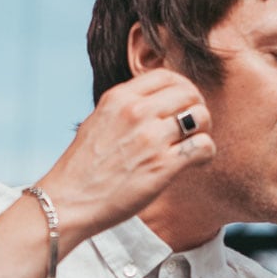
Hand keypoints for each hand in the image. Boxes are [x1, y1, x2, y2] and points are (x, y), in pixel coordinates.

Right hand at [36, 69, 215, 242]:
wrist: (69, 201)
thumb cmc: (83, 168)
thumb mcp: (99, 121)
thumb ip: (125, 107)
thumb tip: (153, 102)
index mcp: (119, 97)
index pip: (167, 76)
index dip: (182, 89)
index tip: (182, 106)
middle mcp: (136, 112)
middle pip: (189, 93)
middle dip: (197, 108)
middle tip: (193, 128)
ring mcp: (150, 138)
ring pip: (201, 116)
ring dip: (204, 131)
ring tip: (194, 145)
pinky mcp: (162, 166)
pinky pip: (203, 146)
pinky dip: (206, 153)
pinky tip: (197, 162)